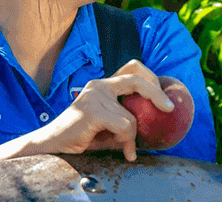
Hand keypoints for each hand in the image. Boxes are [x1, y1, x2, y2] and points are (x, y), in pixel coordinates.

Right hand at [31, 61, 172, 160]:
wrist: (52, 146)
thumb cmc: (83, 138)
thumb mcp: (110, 124)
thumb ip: (128, 116)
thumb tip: (160, 120)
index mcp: (104, 85)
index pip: (133, 68)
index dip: (151, 78)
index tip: (163, 98)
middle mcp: (99, 85)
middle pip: (136, 77)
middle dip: (157, 92)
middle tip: (169, 108)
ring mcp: (95, 96)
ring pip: (132, 115)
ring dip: (133, 135)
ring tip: (126, 148)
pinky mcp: (93, 110)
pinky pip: (125, 126)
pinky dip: (127, 141)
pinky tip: (126, 152)